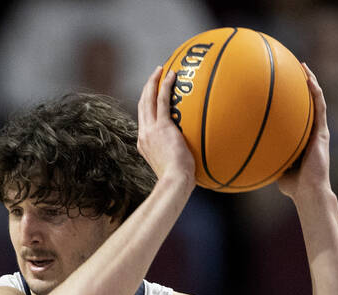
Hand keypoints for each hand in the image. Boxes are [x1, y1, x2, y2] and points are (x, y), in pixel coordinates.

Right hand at [138, 67, 195, 185]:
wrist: (174, 182)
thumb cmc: (179, 181)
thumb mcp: (176, 167)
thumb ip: (180, 157)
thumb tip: (195, 156)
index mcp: (144, 143)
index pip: (143, 120)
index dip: (147, 105)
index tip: (153, 96)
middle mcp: (143, 135)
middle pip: (142, 105)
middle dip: (147, 88)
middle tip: (155, 75)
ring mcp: (150, 130)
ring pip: (147, 99)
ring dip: (153, 82)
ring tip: (161, 69)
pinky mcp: (161, 127)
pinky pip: (162, 101)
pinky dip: (165, 86)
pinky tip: (173, 75)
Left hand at [277, 64, 331, 200]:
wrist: (309, 192)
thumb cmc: (292, 185)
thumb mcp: (274, 166)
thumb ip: (265, 156)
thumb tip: (243, 152)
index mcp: (301, 137)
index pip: (295, 114)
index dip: (289, 100)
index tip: (278, 87)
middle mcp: (311, 131)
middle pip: (306, 103)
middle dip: (299, 85)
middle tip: (290, 68)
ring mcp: (319, 130)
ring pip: (316, 100)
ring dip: (311, 82)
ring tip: (303, 66)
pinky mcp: (323, 132)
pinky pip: (320, 108)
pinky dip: (316, 92)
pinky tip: (309, 79)